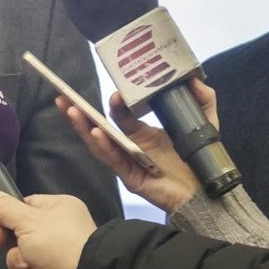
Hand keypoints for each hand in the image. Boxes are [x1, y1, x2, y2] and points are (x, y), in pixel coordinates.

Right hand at [0, 191, 95, 268]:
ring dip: (20, 262)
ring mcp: (52, 257)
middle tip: (0, 241)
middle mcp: (55, 232)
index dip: (4, 213)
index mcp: (56, 210)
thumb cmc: (58, 243)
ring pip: (19, 257)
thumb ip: (4, 208)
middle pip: (17, 234)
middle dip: (9, 241)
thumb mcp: (27, 219)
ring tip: (33, 264)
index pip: (23, 206)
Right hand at [59, 80, 217, 212]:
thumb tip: (193, 77)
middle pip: (97, 128)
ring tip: (71, 110)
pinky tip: (95, 133)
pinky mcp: (131, 177)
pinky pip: (113, 160)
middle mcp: (129, 147)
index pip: (118, 116)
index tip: (112, 91)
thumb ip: (201, 99)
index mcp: (141, 134)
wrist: (207, 190)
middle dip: (77, 113)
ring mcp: (128, 162)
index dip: (112, 104)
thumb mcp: (203, 122)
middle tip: (61, 97)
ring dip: (83, 127)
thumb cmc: (200, 159)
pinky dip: (102, 146)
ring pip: (98, 144)